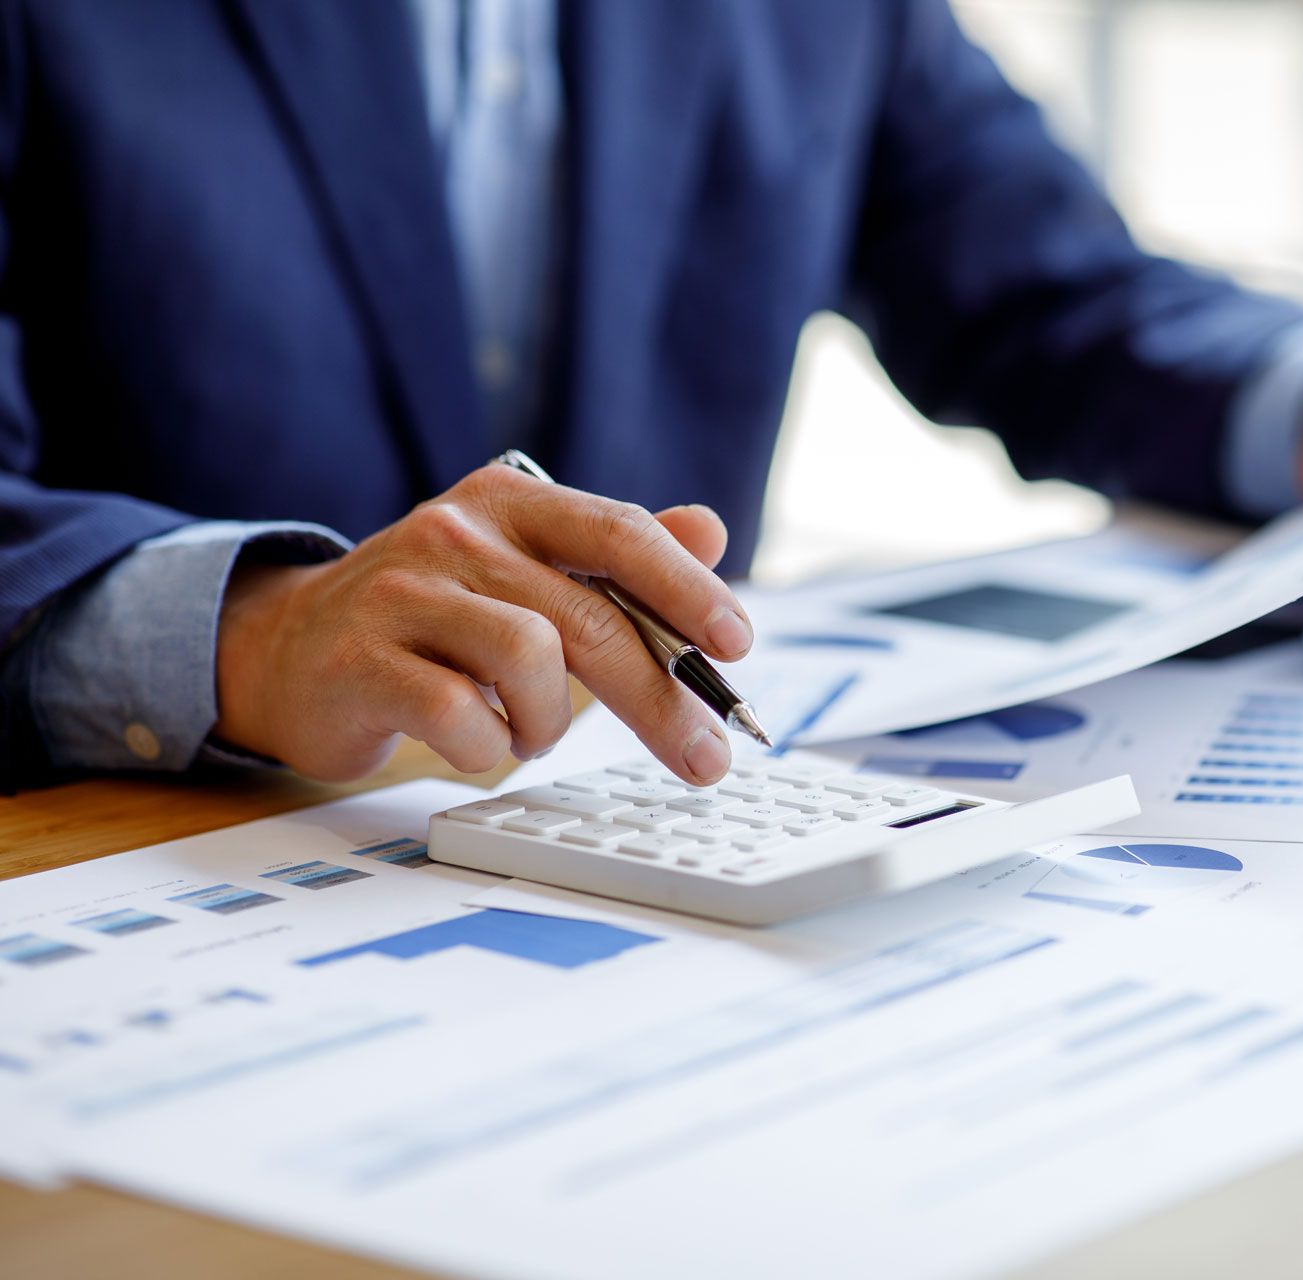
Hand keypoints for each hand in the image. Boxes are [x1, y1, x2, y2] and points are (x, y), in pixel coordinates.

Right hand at [213, 466, 751, 783]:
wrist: (289, 648)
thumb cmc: (433, 617)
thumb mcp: (526, 570)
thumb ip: (616, 556)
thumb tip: (710, 527)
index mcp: (511, 501)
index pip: (620, 532)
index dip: (688, 589)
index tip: (739, 645)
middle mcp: (456, 531)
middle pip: (589, 615)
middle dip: (660, 697)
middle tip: (704, 757)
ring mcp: (402, 592)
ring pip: (529, 658)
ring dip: (551, 719)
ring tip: (531, 730)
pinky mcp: (359, 658)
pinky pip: (458, 713)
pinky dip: (488, 744)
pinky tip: (479, 740)